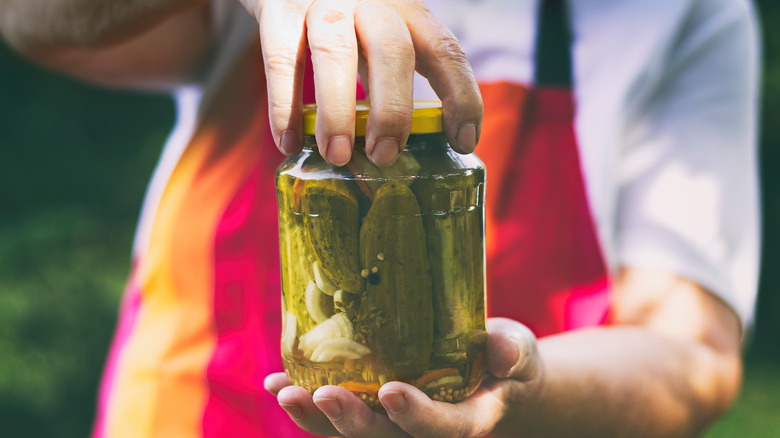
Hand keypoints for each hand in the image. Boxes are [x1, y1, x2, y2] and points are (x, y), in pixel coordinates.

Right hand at [239, 0, 482, 166]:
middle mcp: (370, 1)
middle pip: (392, 51)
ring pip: (335, 53)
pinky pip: (281, 59)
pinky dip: (285, 107)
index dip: (460, 96)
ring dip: (338, 112)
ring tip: (337, 156)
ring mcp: (323, 2)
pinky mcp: (278, 8)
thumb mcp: (378, 34)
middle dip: (392, 111)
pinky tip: (290, 142)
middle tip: (383, 156)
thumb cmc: (342, 18)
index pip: (445, 49)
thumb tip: (399, 149)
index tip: (463, 141)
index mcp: (406, 10)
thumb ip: (390, 76)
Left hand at [264, 318, 541, 436]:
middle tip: (322, 396)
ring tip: (284, 392)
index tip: (392, 391)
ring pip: (353, 432)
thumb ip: (511, 351)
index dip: (417, 416)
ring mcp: (395, 425)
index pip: (442, 428)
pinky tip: (278, 383)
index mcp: (467, 421)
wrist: (491, 380)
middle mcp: (425, 431)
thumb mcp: (519, 352)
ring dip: (315, 417)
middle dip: (351, 421)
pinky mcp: (375, 410)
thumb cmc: (507, 364)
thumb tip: (503, 349)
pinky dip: (307, 403)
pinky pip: (338, 414)